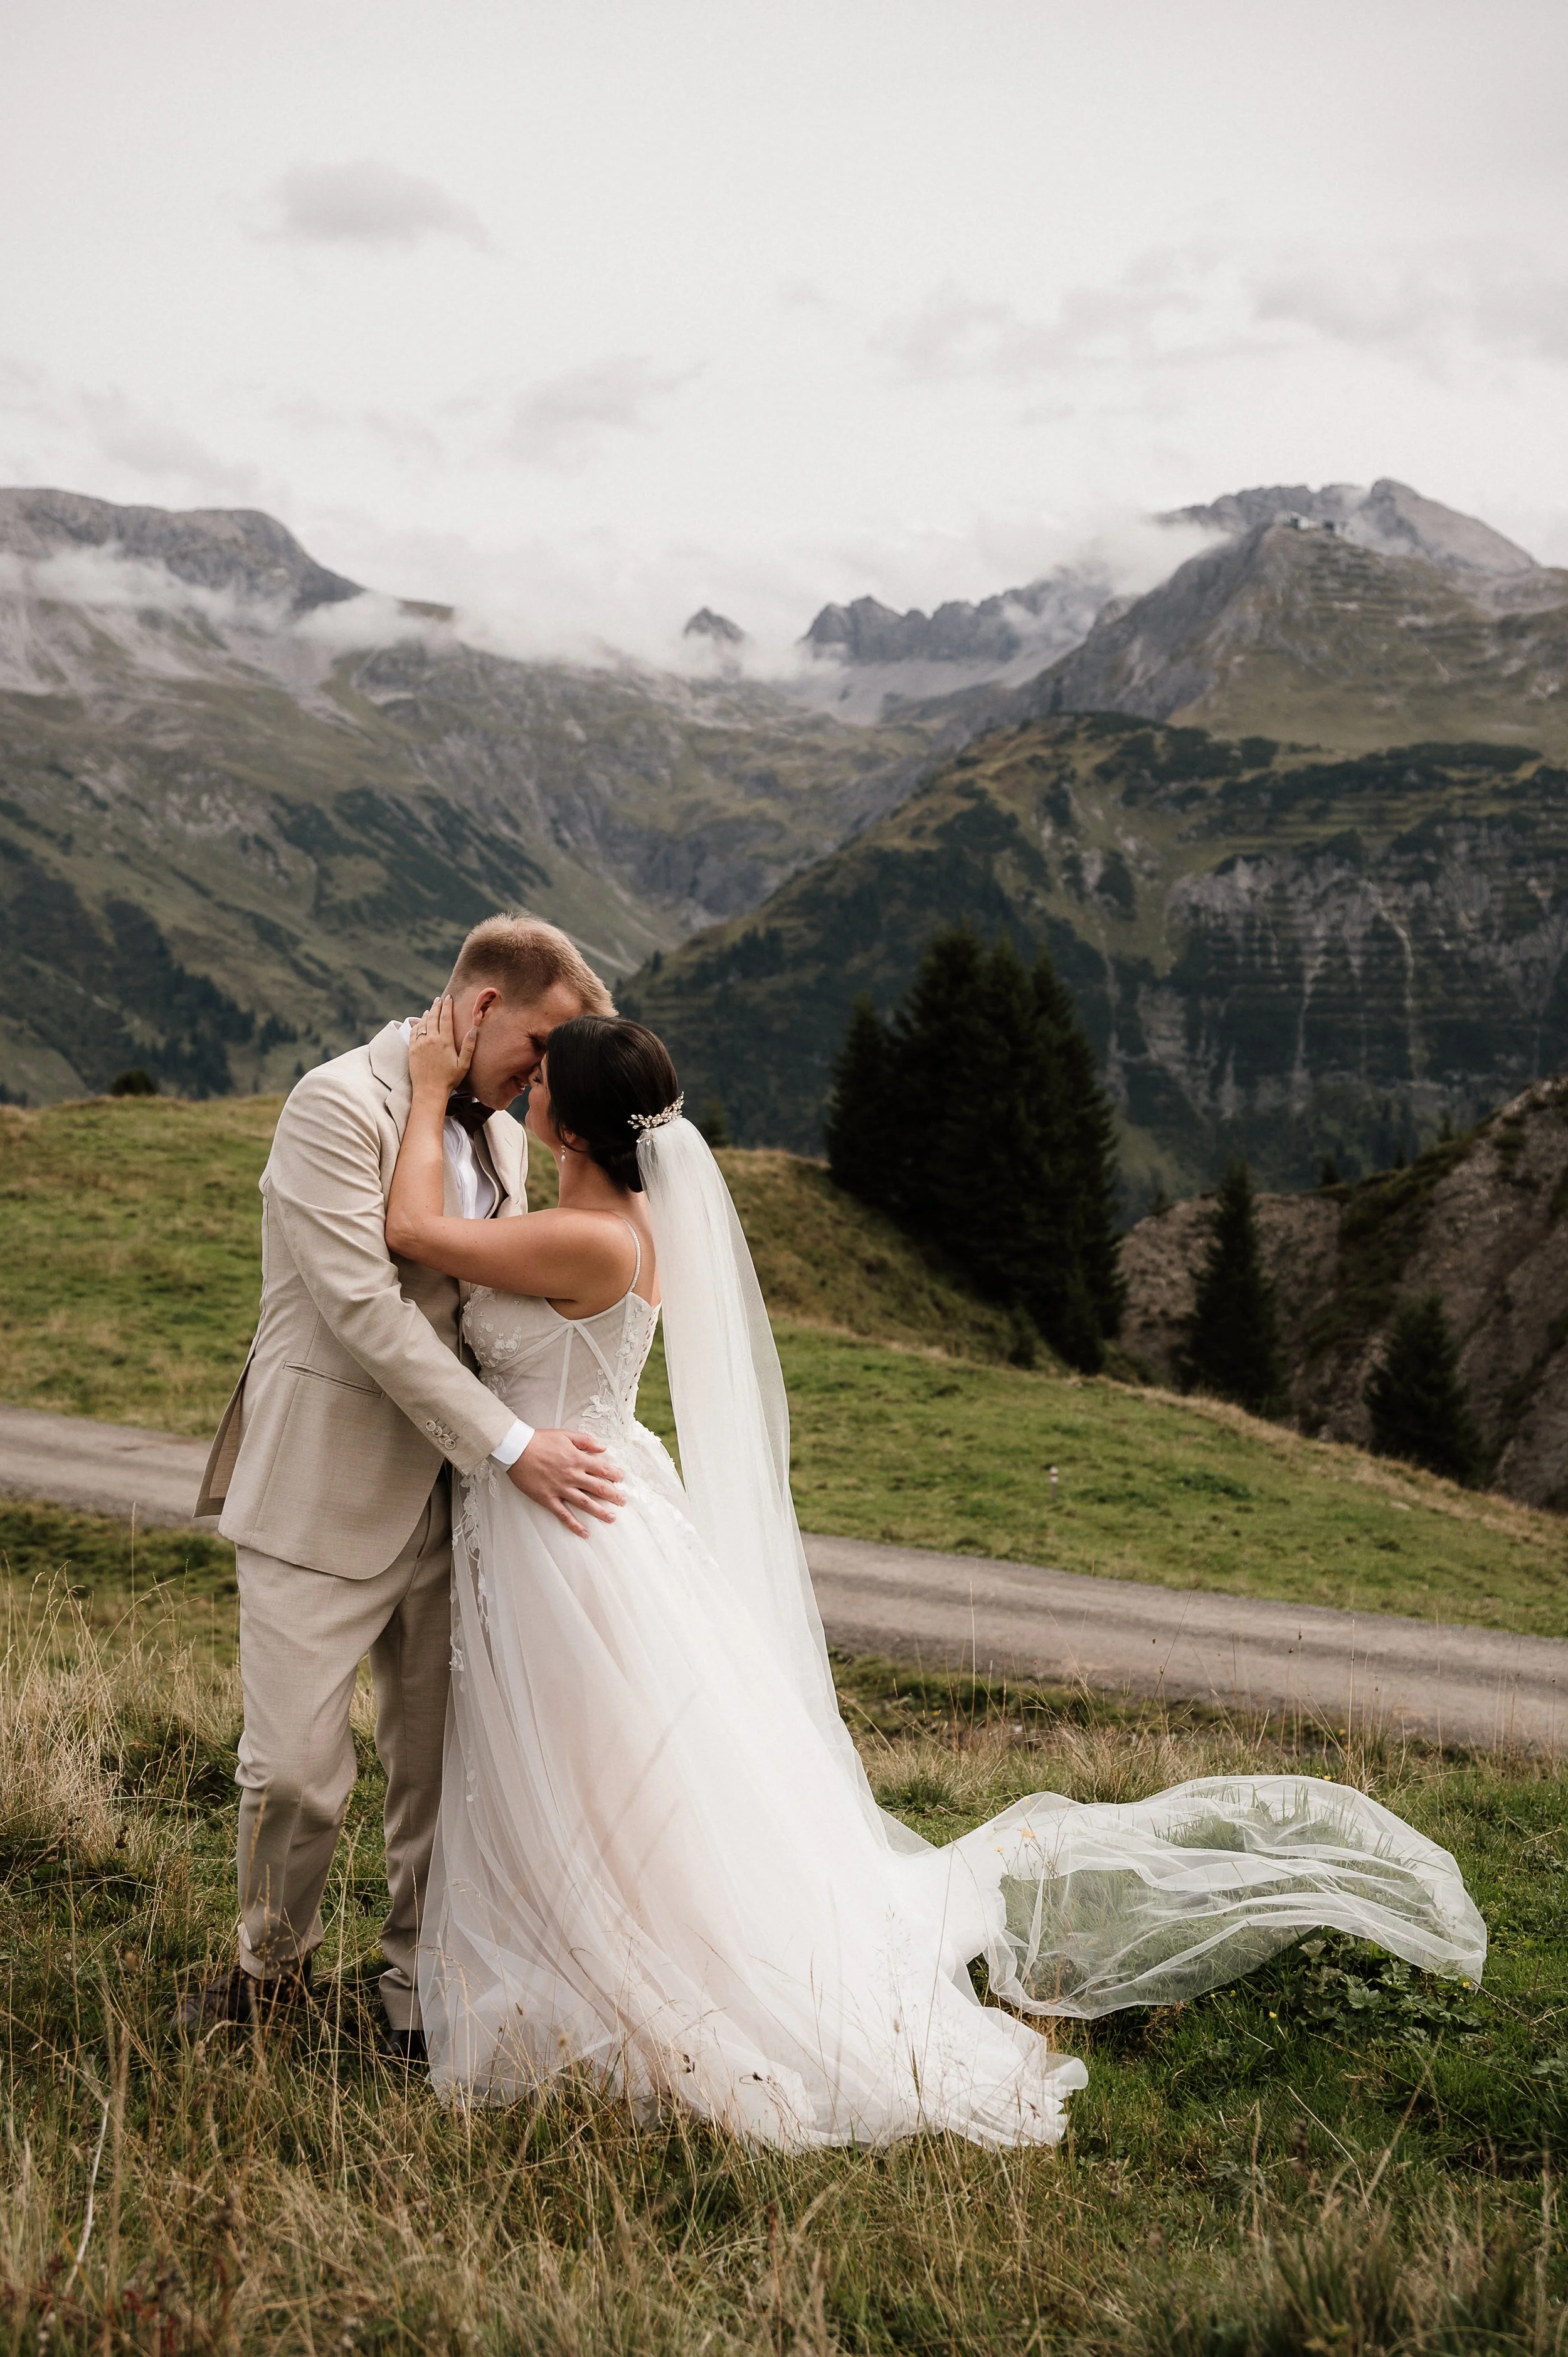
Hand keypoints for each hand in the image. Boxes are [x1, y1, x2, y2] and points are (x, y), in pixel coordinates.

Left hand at [407, 996, 474, 1097]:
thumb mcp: (463, 1064)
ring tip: (431, 1008)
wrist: (429, 1090)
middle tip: (439, 999)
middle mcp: (431, 1039)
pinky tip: (420, 1022)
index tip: (449, 998)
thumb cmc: (449, 1079)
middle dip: (437, 1006)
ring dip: (427, 1014)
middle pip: (433, 1017)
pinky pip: (414, 1032)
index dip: (447, 1006)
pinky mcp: (412, 1049)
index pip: (446, 1018)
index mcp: (444, 1041)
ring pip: (423, 1023)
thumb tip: (473, 1029)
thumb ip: (468, 1046)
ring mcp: (419, 1044)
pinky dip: (417, 1024)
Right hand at [508, 1428, 624, 1535]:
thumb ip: (586, 1441)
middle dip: (614, 1495)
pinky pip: (563, 1514)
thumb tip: (603, 1448)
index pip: (603, 1469)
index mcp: (578, 1459)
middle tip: (624, 1502)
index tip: (622, 1480)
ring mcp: (560, 1489)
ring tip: (612, 1518)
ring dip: (600, 1512)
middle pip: (598, 1488)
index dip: (615, 1475)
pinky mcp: (548, 1498)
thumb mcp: (565, 1434)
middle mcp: (572, 1475)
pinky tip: (584, 1533)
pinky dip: (574, 1525)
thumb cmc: (540, 1440)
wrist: (516, 1449)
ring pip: (585, 1503)